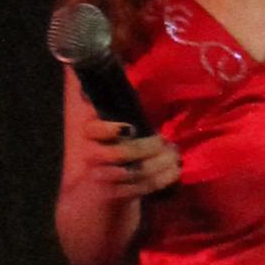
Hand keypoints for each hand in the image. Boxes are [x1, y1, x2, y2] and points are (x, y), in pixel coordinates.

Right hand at [68, 115, 182, 205]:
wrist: (96, 191)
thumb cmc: (109, 148)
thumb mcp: (106, 128)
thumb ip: (114, 107)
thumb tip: (129, 69)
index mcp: (88, 135)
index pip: (93, 130)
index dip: (110, 129)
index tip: (131, 128)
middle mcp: (92, 157)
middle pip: (121, 153)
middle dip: (149, 147)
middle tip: (166, 142)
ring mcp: (104, 178)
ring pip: (136, 171)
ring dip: (161, 163)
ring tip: (175, 155)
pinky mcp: (118, 195)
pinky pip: (144, 186)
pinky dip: (163, 178)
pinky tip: (175, 171)